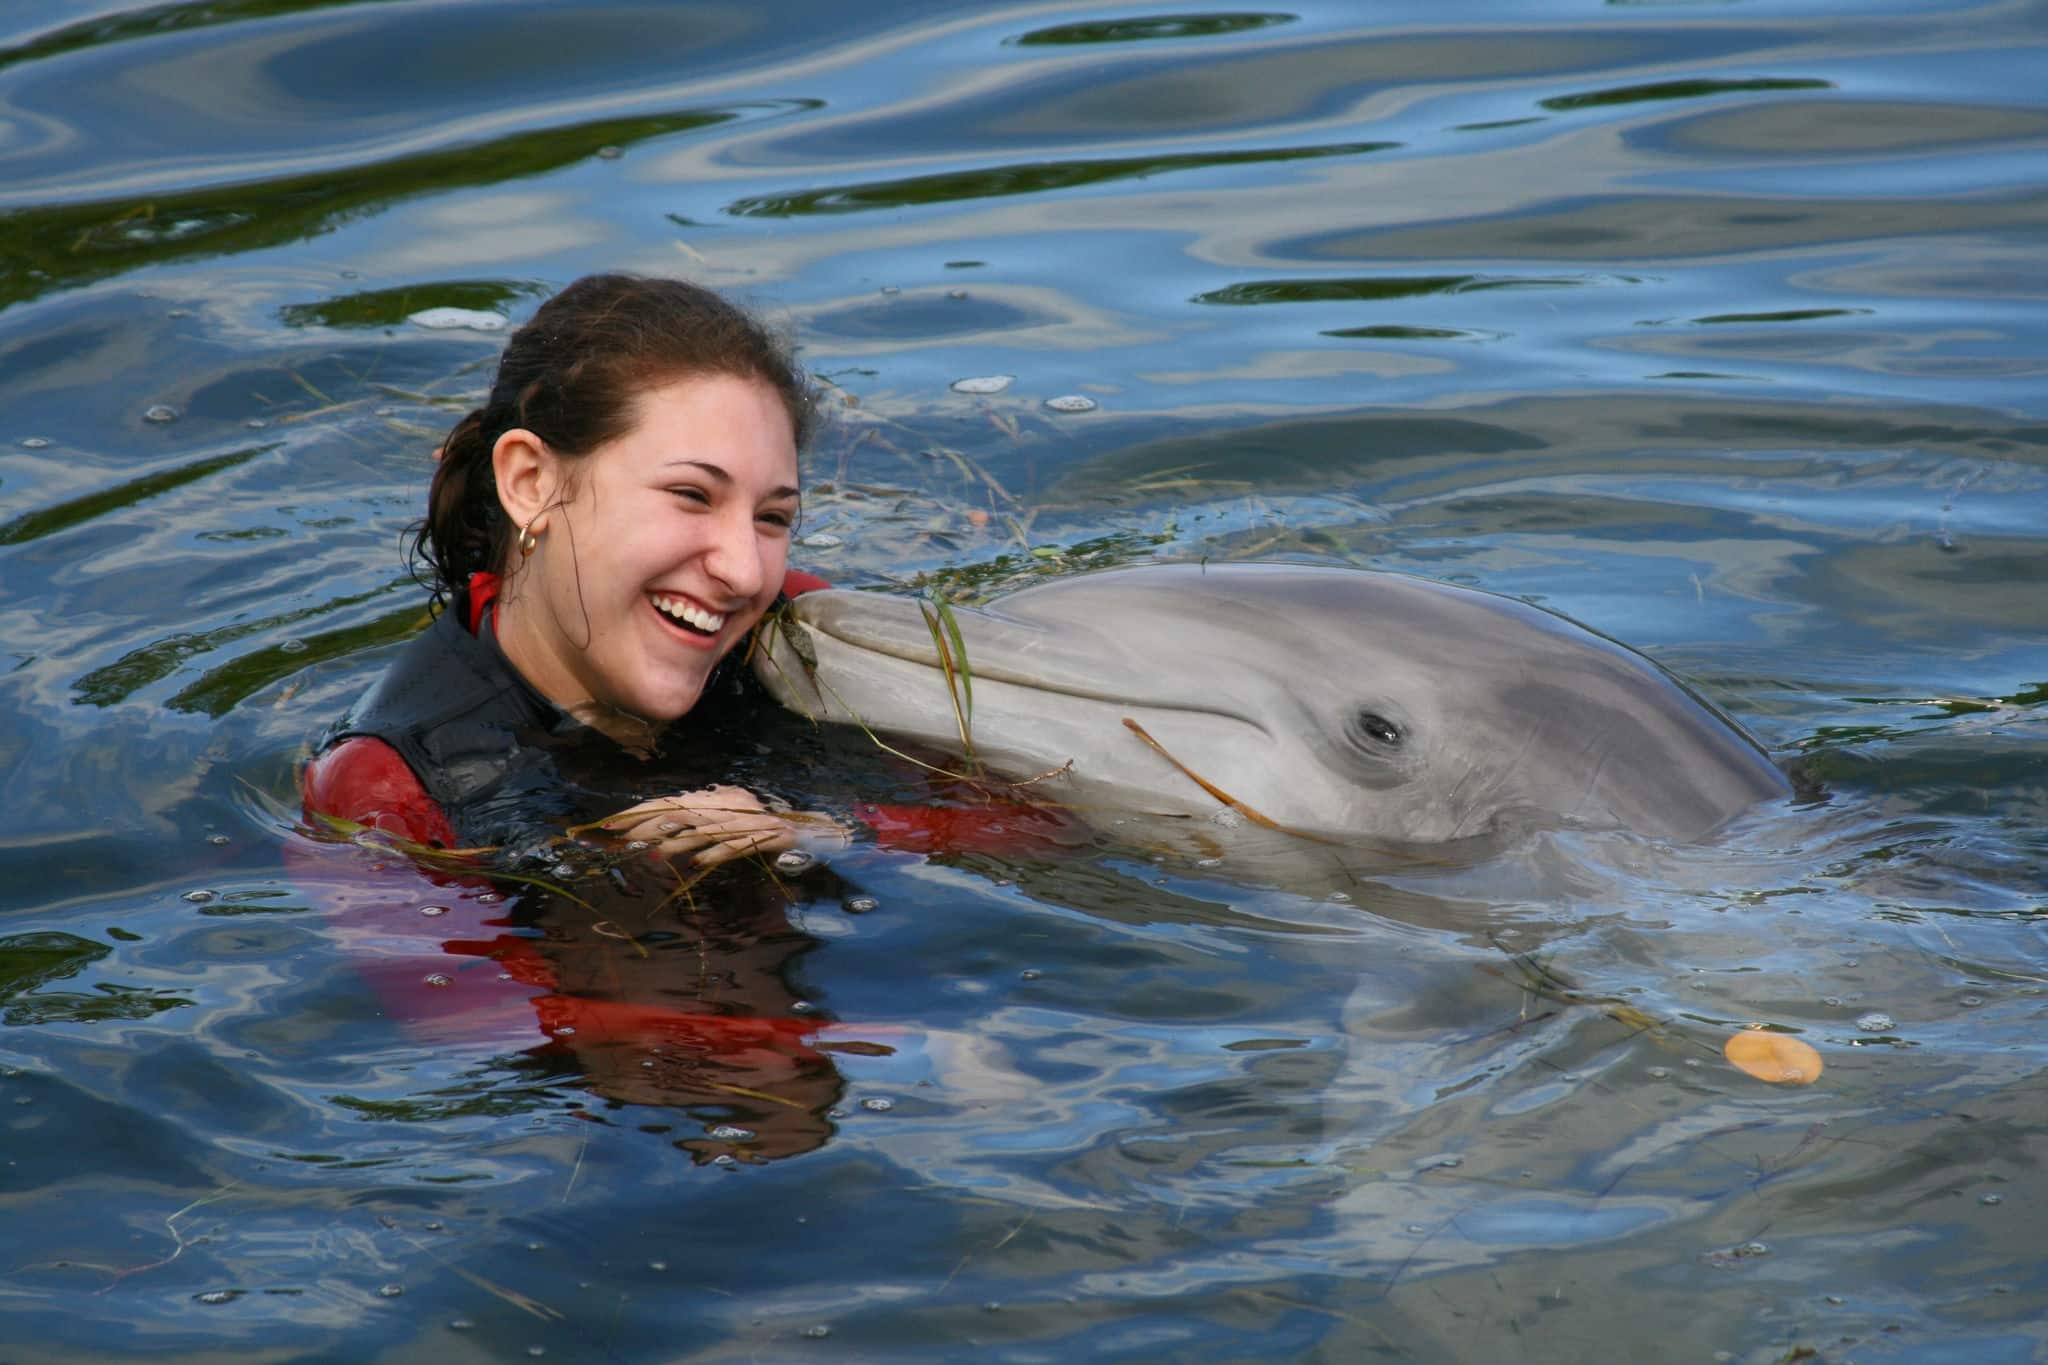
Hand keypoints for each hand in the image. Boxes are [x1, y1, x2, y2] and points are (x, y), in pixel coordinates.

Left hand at [597, 785, 796, 868]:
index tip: (612, 824)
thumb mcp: (731, 818)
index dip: (641, 812)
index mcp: (717, 799)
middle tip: (619, 839)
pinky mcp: (765, 837)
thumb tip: (667, 823)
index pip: (672, 802)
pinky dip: (716, 854)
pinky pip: (736, 847)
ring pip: (705, 830)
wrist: (811, 832)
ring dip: (677, 844)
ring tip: (651, 857)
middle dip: (647, 826)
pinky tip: (696, 864)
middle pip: (682, 813)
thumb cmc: (766, 829)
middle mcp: (729, 806)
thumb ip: (703, 819)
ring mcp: (747, 821)